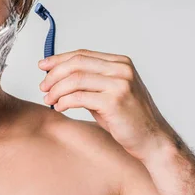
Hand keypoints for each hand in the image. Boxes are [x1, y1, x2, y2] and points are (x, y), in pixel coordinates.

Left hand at [38, 49, 175, 160]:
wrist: (152, 140)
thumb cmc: (127, 117)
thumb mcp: (108, 91)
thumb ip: (88, 80)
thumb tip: (55, 73)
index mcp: (120, 63)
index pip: (82, 54)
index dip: (58, 59)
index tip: (42, 66)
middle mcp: (121, 69)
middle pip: (76, 63)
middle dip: (54, 74)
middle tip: (43, 87)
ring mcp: (120, 84)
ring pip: (75, 79)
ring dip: (56, 90)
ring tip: (49, 99)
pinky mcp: (114, 102)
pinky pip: (78, 97)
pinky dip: (64, 101)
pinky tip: (59, 107)